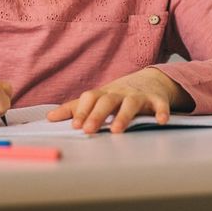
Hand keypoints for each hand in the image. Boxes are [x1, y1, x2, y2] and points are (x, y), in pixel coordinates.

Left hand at [46, 68, 192, 133]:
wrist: (151, 80)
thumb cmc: (119, 93)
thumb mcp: (98, 98)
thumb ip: (75, 108)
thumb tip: (49, 117)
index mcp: (104, 93)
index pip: (90, 98)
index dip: (82, 111)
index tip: (75, 126)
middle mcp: (120, 93)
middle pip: (107, 100)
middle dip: (97, 115)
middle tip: (88, 130)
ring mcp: (139, 95)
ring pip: (131, 103)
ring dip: (123, 116)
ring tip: (116, 131)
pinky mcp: (157, 99)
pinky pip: (160, 105)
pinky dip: (161, 112)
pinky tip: (161, 121)